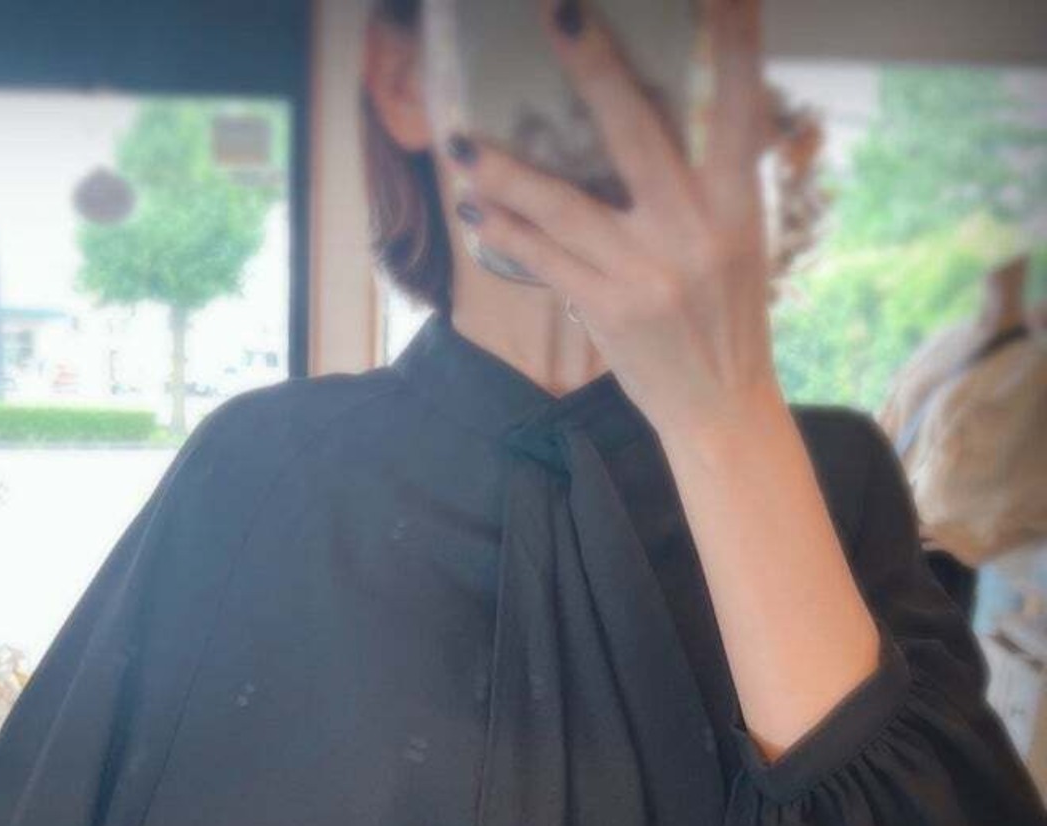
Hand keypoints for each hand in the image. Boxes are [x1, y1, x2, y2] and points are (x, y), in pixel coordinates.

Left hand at [447, 0, 779, 442]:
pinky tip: (478, 214)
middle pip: (635, 134)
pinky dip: (509, 237)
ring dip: (508, 173)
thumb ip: (710, 184)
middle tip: (557, 12)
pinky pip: (547, 262)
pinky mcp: (611, 311)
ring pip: (566, 205)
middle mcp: (694, 231)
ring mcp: (648, 272)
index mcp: (737, 204)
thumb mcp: (740, 242)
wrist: (720, 408)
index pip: (738, 106)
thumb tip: (664, 119)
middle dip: (594, 69)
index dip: (733, 43)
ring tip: (461, 146)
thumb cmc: (725, 318)